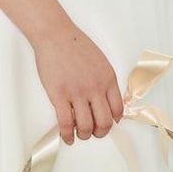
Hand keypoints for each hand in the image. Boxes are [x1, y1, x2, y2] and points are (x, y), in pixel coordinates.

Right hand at [33, 24, 123, 144]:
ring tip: (80, 134)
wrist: (55, 34)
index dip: (113, 121)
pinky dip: (67, 135)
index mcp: (108, 80)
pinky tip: (67, 138)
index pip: (117, 110)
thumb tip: (108, 103)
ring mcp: (77, 93)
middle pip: (104, 123)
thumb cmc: (76, 46)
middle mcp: (95, 88)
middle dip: (100, 133)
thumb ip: (106, 82)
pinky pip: (66, 123)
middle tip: (94, 132)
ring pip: (86, 126)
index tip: (107, 123)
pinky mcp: (59, 95)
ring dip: (84, 135)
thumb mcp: (101, 62)